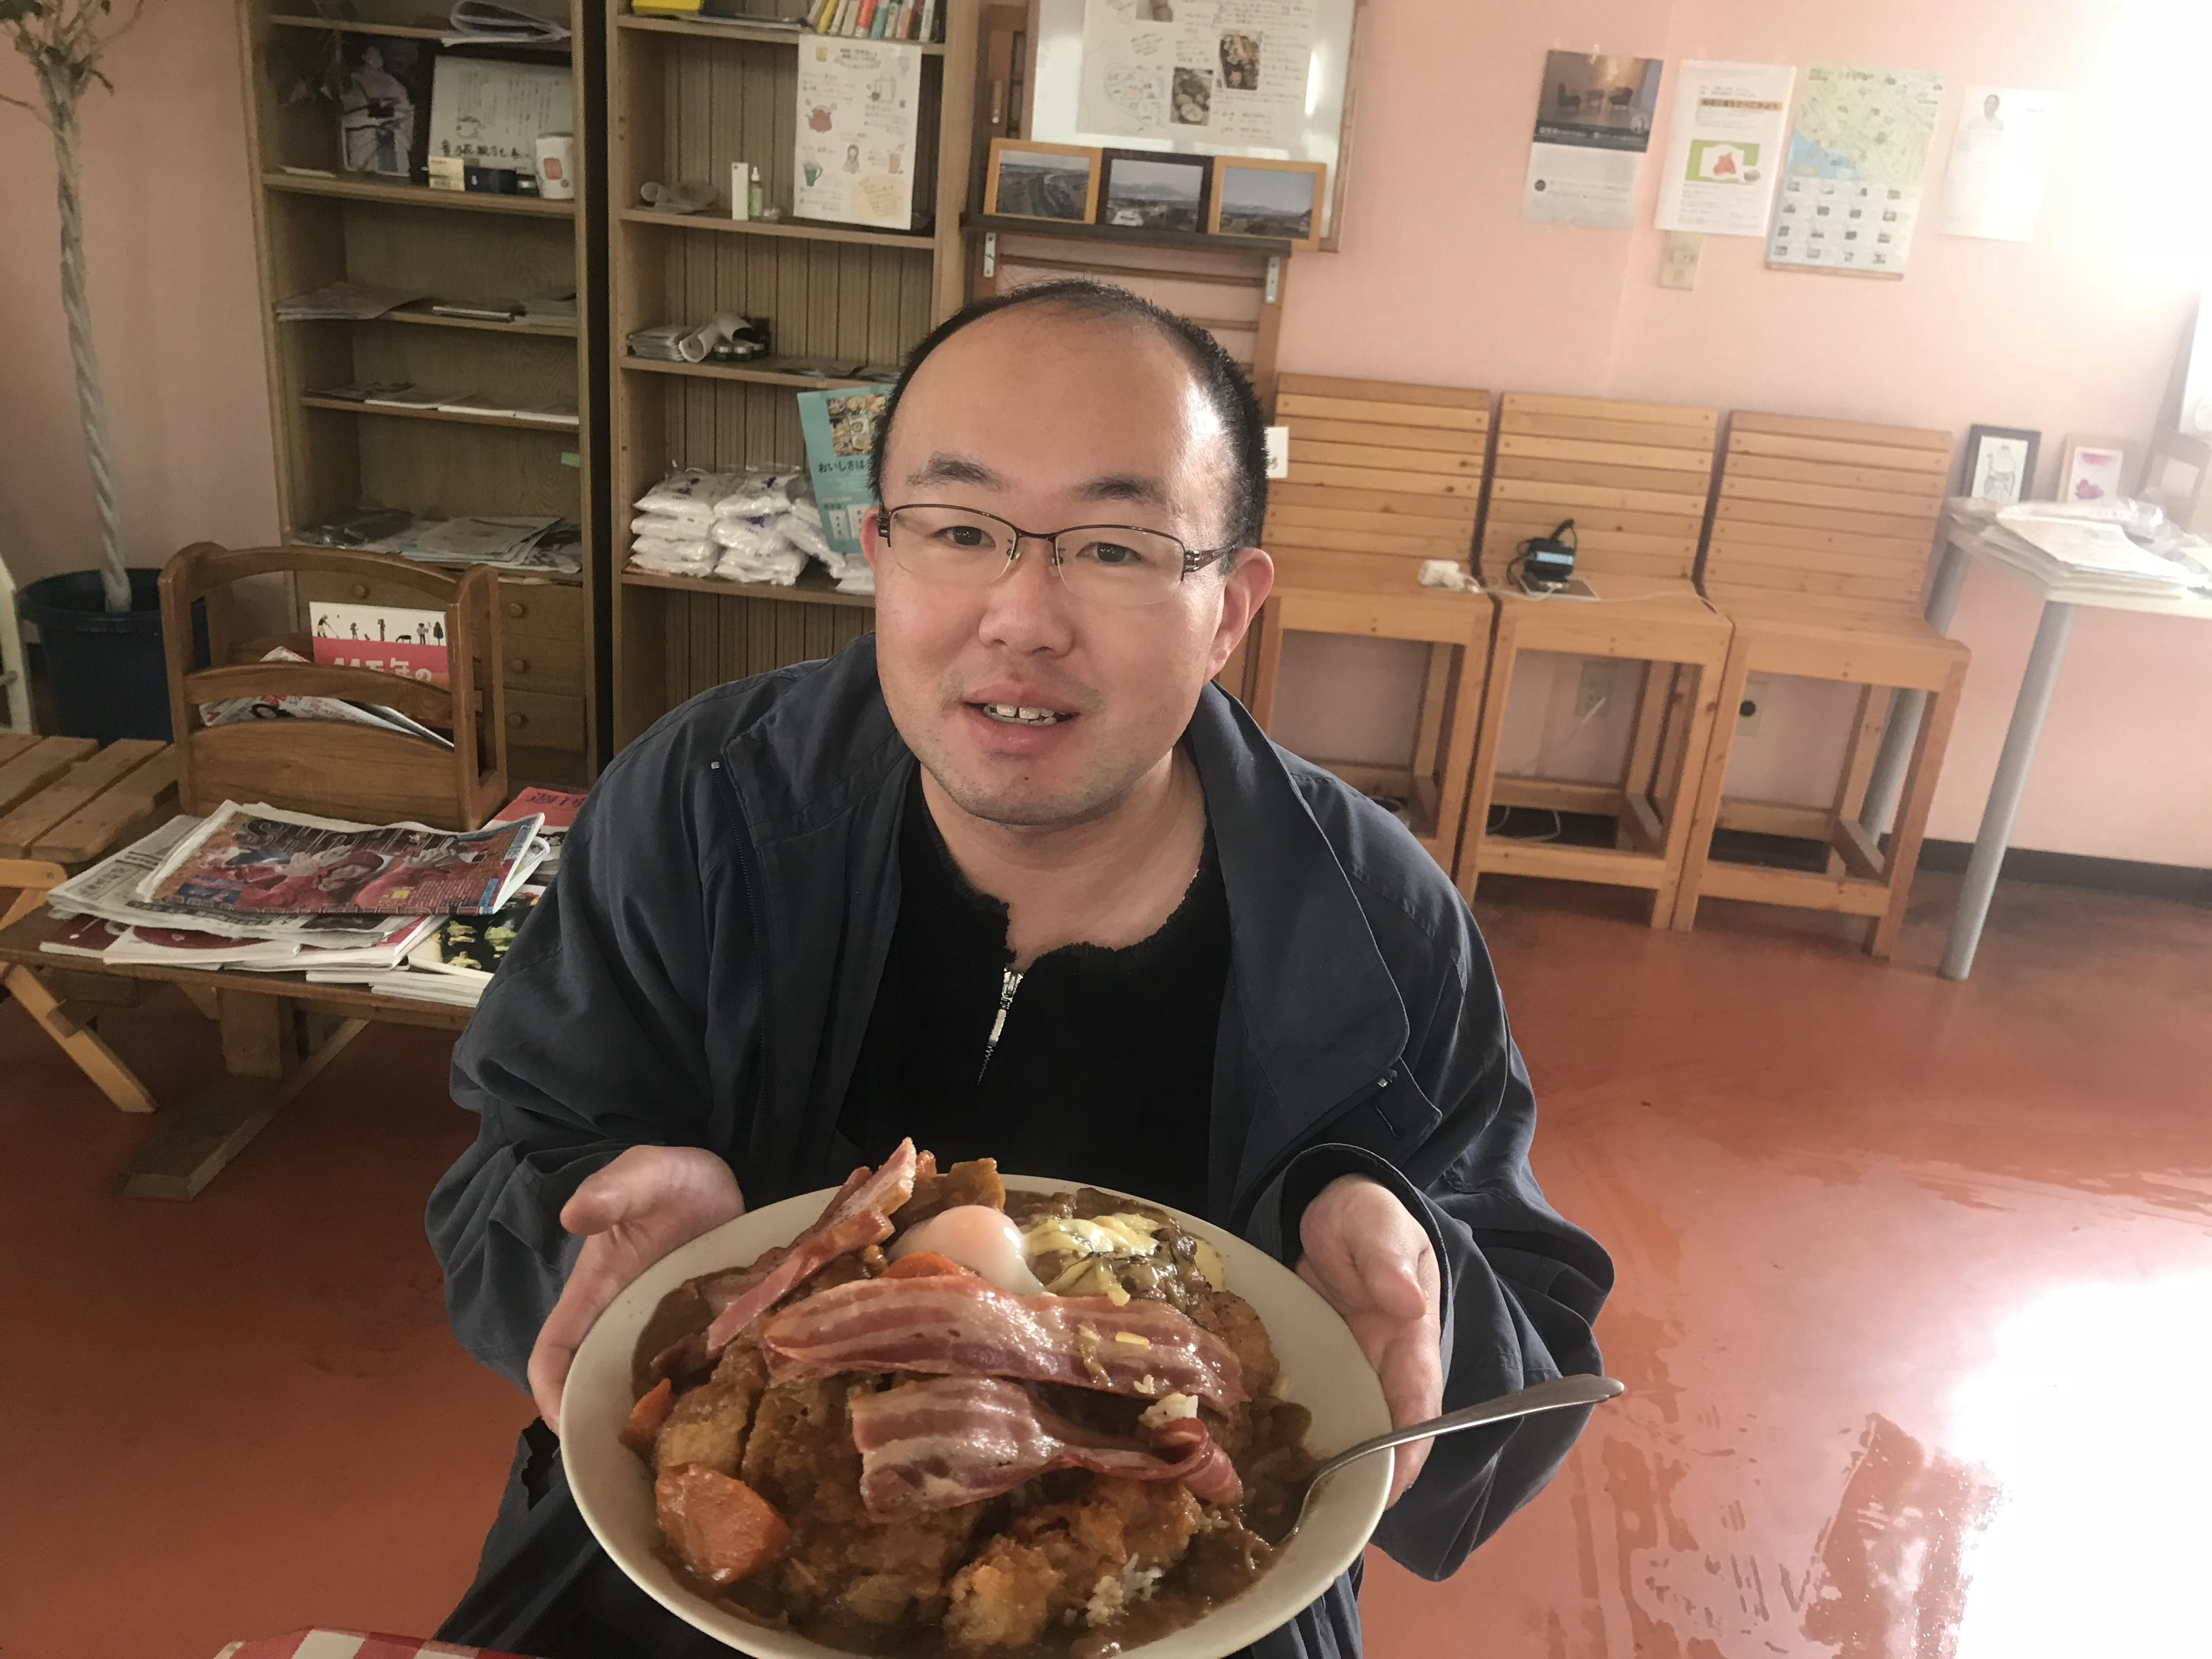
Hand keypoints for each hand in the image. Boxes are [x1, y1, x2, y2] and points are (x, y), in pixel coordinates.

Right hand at [527, 1146, 744, 1430]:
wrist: (717, 1180)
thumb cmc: (671, 1177)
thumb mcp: (645, 1172)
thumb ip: (614, 1188)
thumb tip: (576, 1214)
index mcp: (594, 1293)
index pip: (554, 1353)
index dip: (552, 1394)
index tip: (571, 1431)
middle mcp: (621, 1322)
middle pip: (598, 1388)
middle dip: (608, 1426)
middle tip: (646, 1460)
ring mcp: (660, 1332)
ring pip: (645, 1390)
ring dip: (657, 1420)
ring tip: (689, 1449)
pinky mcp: (697, 1333)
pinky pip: (691, 1377)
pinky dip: (699, 1398)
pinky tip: (729, 1420)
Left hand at [1296, 1174, 1442, 1506]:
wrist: (1331, 1202)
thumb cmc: (1364, 1214)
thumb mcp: (1375, 1224)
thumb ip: (1387, 1259)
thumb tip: (1407, 1302)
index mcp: (1410, 1333)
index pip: (1419, 1397)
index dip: (1411, 1444)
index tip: (1394, 1485)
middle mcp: (1386, 1359)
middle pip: (1389, 1426)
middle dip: (1374, 1474)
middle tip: (1342, 1518)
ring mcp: (1353, 1364)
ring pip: (1354, 1423)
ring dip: (1341, 1463)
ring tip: (1309, 1507)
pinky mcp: (1321, 1361)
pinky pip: (1319, 1405)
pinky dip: (1306, 1435)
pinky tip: (1278, 1462)